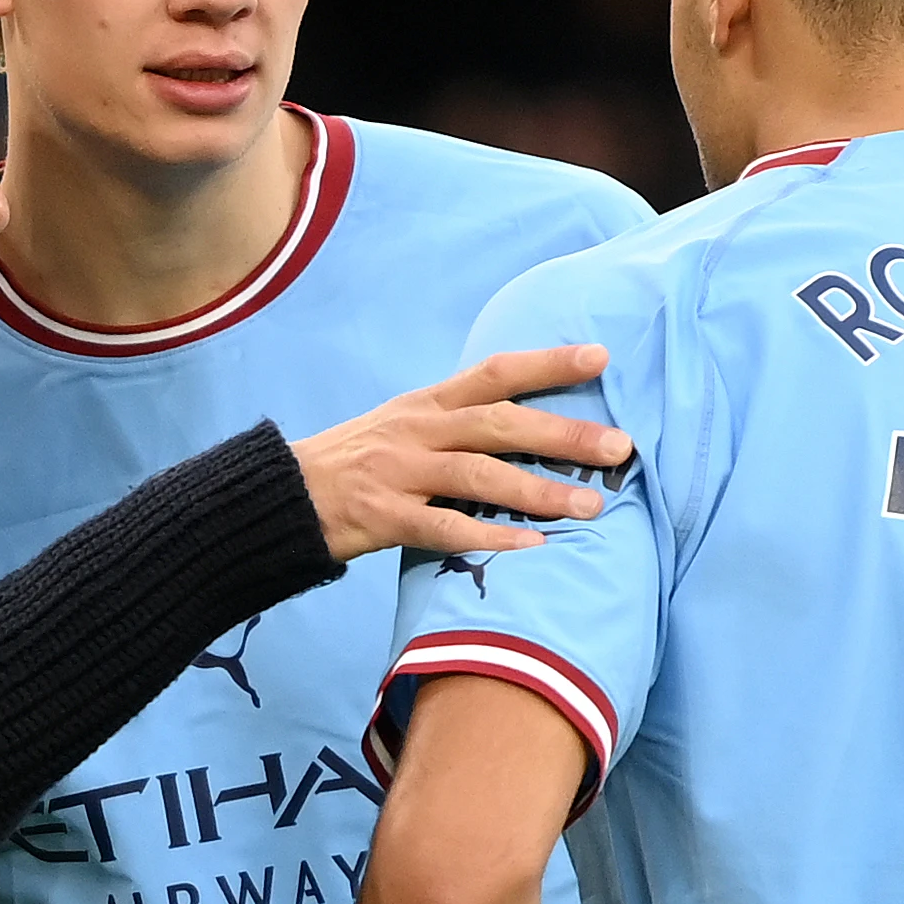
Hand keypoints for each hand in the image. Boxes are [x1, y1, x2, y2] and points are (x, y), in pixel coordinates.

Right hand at [293, 345, 633, 561]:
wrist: (283, 497)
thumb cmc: (355, 464)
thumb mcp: (404, 427)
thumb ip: (456, 423)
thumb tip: (526, 424)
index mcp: (427, 403)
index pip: (495, 372)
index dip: (548, 363)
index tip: (601, 356)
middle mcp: (417, 429)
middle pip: (499, 423)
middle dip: (563, 434)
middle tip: (620, 447)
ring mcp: (400, 472)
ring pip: (480, 475)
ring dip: (540, 491)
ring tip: (590, 506)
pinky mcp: (384, 516)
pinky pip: (445, 527)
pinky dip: (490, 536)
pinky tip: (531, 547)